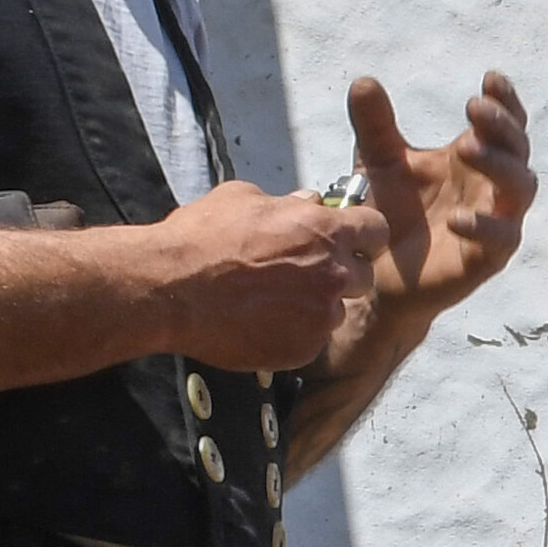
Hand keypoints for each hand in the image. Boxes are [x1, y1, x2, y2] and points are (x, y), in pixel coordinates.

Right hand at [145, 177, 373, 371]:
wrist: (171, 289)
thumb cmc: (202, 239)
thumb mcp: (244, 198)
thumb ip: (286, 203)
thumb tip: (305, 201)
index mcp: (326, 231)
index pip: (376, 230)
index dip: (362, 235)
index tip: (349, 240)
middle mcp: (333, 274)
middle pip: (362, 276)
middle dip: (339, 273)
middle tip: (305, 273)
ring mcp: (320, 316)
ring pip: (335, 311)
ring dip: (314, 305)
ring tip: (273, 300)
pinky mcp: (303, 349)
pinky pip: (311, 340)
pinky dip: (293, 332)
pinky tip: (261, 321)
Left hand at [350, 69, 534, 323]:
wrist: (378, 271)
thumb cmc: (390, 212)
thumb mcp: (378, 162)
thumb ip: (375, 125)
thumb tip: (364, 81)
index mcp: (474, 158)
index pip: (504, 123)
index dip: (505, 101)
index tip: (490, 78)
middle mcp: (491, 186)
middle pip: (518, 149)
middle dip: (502, 126)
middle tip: (474, 107)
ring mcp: (496, 221)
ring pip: (520, 188)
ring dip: (499, 165)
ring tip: (466, 147)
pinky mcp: (488, 258)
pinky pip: (501, 239)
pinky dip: (484, 226)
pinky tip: (456, 217)